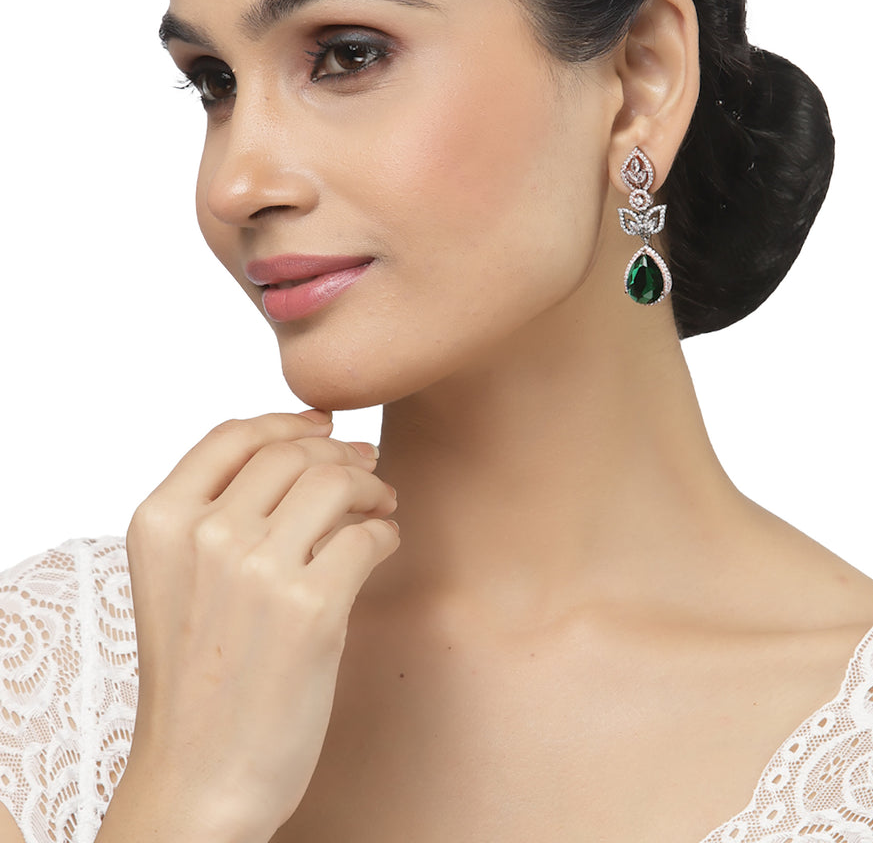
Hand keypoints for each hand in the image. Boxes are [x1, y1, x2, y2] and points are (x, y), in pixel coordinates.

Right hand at [114, 411, 398, 841]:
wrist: (201, 777)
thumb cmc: (197, 676)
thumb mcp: (176, 578)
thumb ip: (217, 511)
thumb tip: (306, 442)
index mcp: (159, 521)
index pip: (234, 434)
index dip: (288, 421)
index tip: (324, 427)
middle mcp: (204, 536)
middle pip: (293, 451)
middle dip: (339, 453)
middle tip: (367, 467)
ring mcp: (258, 570)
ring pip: (336, 481)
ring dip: (371, 486)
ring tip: (381, 505)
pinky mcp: (313, 608)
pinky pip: (369, 535)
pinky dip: (386, 532)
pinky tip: (382, 547)